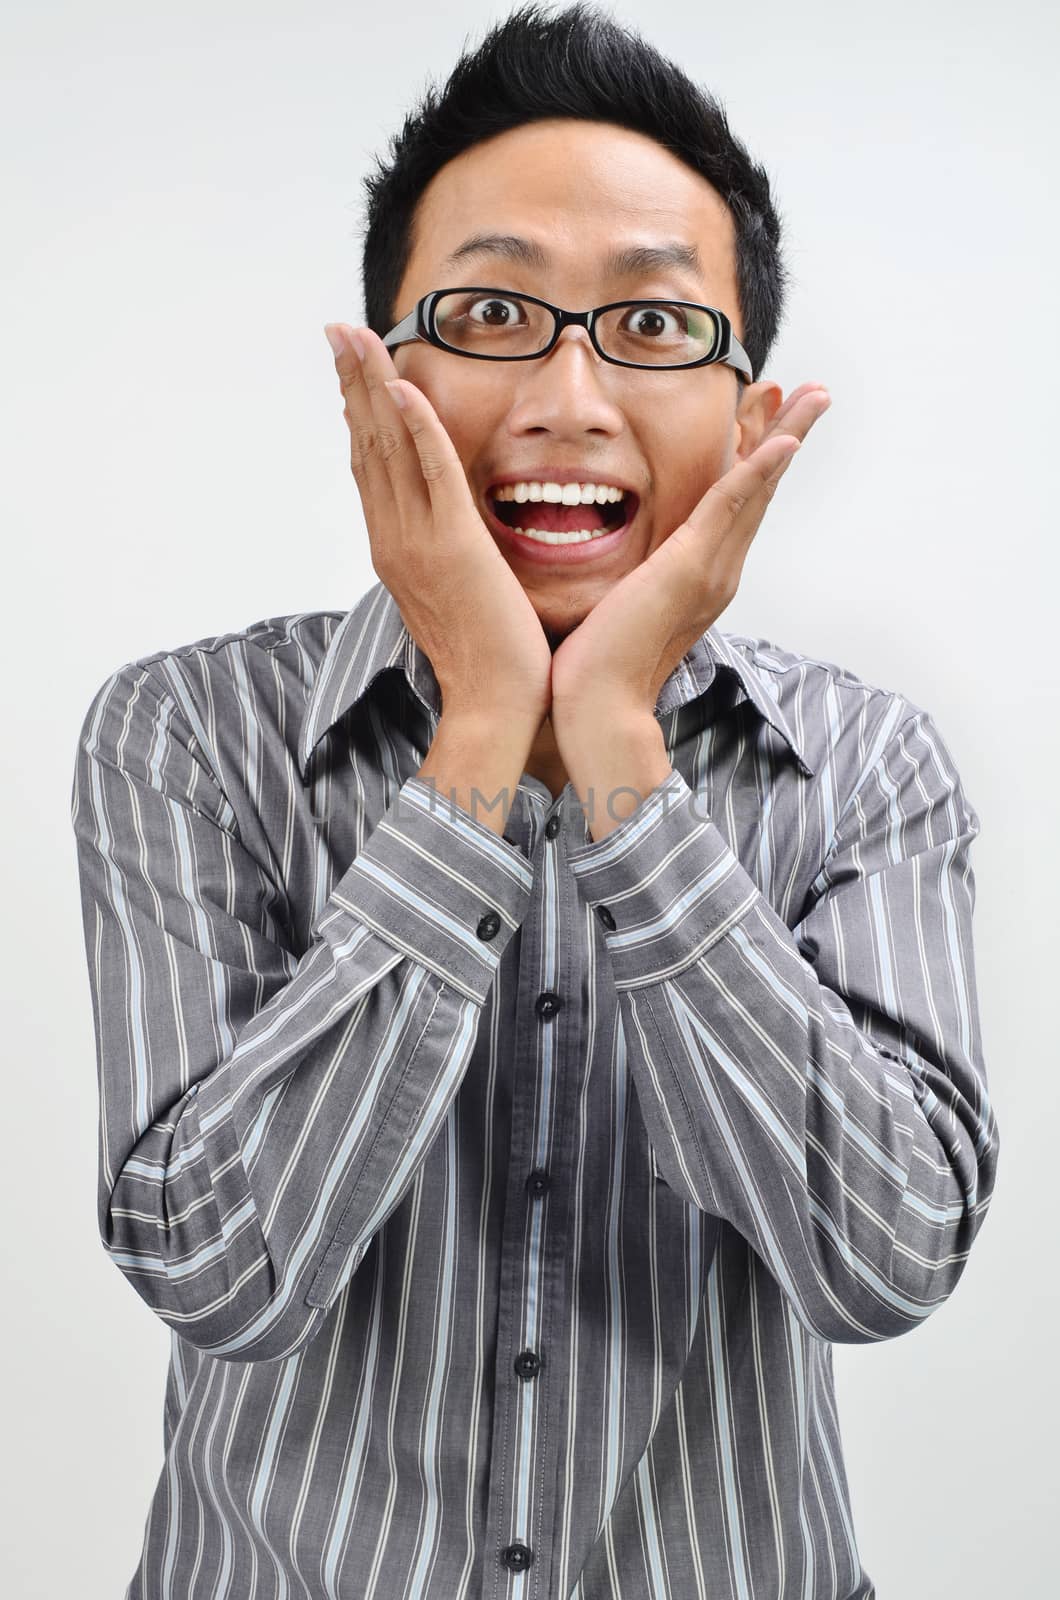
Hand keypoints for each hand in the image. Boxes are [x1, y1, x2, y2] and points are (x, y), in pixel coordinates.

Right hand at [324, 322, 553, 730]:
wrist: (494, 703)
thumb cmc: (487, 656)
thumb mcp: (453, 593)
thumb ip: (442, 553)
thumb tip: (444, 526)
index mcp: (393, 549)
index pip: (368, 466)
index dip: (357, 411)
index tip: (349, 367)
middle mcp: (394, 539)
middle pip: (365, 444)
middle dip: (352, 382)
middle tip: (336, 329)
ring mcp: (419, 542)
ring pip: (388, 448)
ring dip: (371, 385)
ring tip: (355, 336)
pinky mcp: (455, 546)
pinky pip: (433, 473)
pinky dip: (417, 427)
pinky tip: (404, 387)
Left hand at [549, 384, 831, 723]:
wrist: (599, 706)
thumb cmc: (598, 667)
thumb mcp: (621, 608)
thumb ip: (634, 582)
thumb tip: (625, 568)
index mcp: (703, 579)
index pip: (737, 507)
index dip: (759, 461)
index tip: (772, 422)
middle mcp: (719, 573)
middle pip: (762, 491)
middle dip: (788, 437)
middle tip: (814, 393)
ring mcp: (710, 570)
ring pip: (758, 489)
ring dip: (787, 436)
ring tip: (814, 395)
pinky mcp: (689, 567)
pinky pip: (732, 506)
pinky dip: (760, 469)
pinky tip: (784, 438)